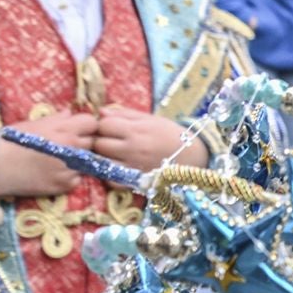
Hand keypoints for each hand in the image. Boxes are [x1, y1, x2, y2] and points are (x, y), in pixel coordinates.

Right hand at [0, 111, 96, 198]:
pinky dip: (69, 177)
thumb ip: (57, 119)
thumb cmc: (11, 141)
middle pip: (92, 143)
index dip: (85, 126)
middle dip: (83, 143)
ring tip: (57, 161)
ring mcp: (70, 169)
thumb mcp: (33, 124)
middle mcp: (72, 149)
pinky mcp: (66, 185)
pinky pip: (77, 179)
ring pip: (87, 162)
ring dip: (78, 161)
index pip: (92, 123)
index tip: (77, 129)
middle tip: (67, 146)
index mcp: (65, 130)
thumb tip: (71, 113)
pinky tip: (52, 174)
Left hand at [92, 107, 207, 173]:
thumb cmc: (171, 134)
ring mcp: (132, 166)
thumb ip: (125, 114)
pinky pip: (111, 179)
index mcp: (137, 129)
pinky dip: (110, 174)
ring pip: (101, 161)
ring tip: (113, 154)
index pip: (103, 124)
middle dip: (100, 141)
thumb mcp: (151, 119)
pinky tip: (118, 168)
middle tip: (110, 142)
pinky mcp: (134, 181)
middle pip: (98, 144)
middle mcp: (132, 148)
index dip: (104, 125)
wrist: (193, 156)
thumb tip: (101, 112)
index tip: (110, 128)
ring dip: (103, 157)